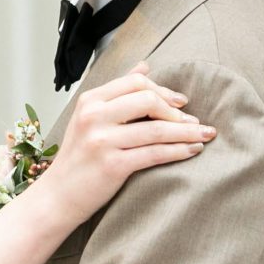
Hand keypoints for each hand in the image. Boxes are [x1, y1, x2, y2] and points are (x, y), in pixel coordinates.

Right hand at [43, 62, 214, 222]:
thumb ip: (117, 92)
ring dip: (187, 132)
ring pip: (157, 129)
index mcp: (89, 101)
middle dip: (177, 110)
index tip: (180, 101)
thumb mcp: (89, 118)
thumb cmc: (78, 159)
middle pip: (148, 100)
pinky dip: (179, 150)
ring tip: (205, 134)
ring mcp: (102, 141)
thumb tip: (145, 67)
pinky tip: (193, 150)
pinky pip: (155, 153)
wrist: (57, 197)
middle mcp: (94, 117)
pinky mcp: (113, 165)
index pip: (135, 83)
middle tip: (193, 121)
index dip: (163, 90)